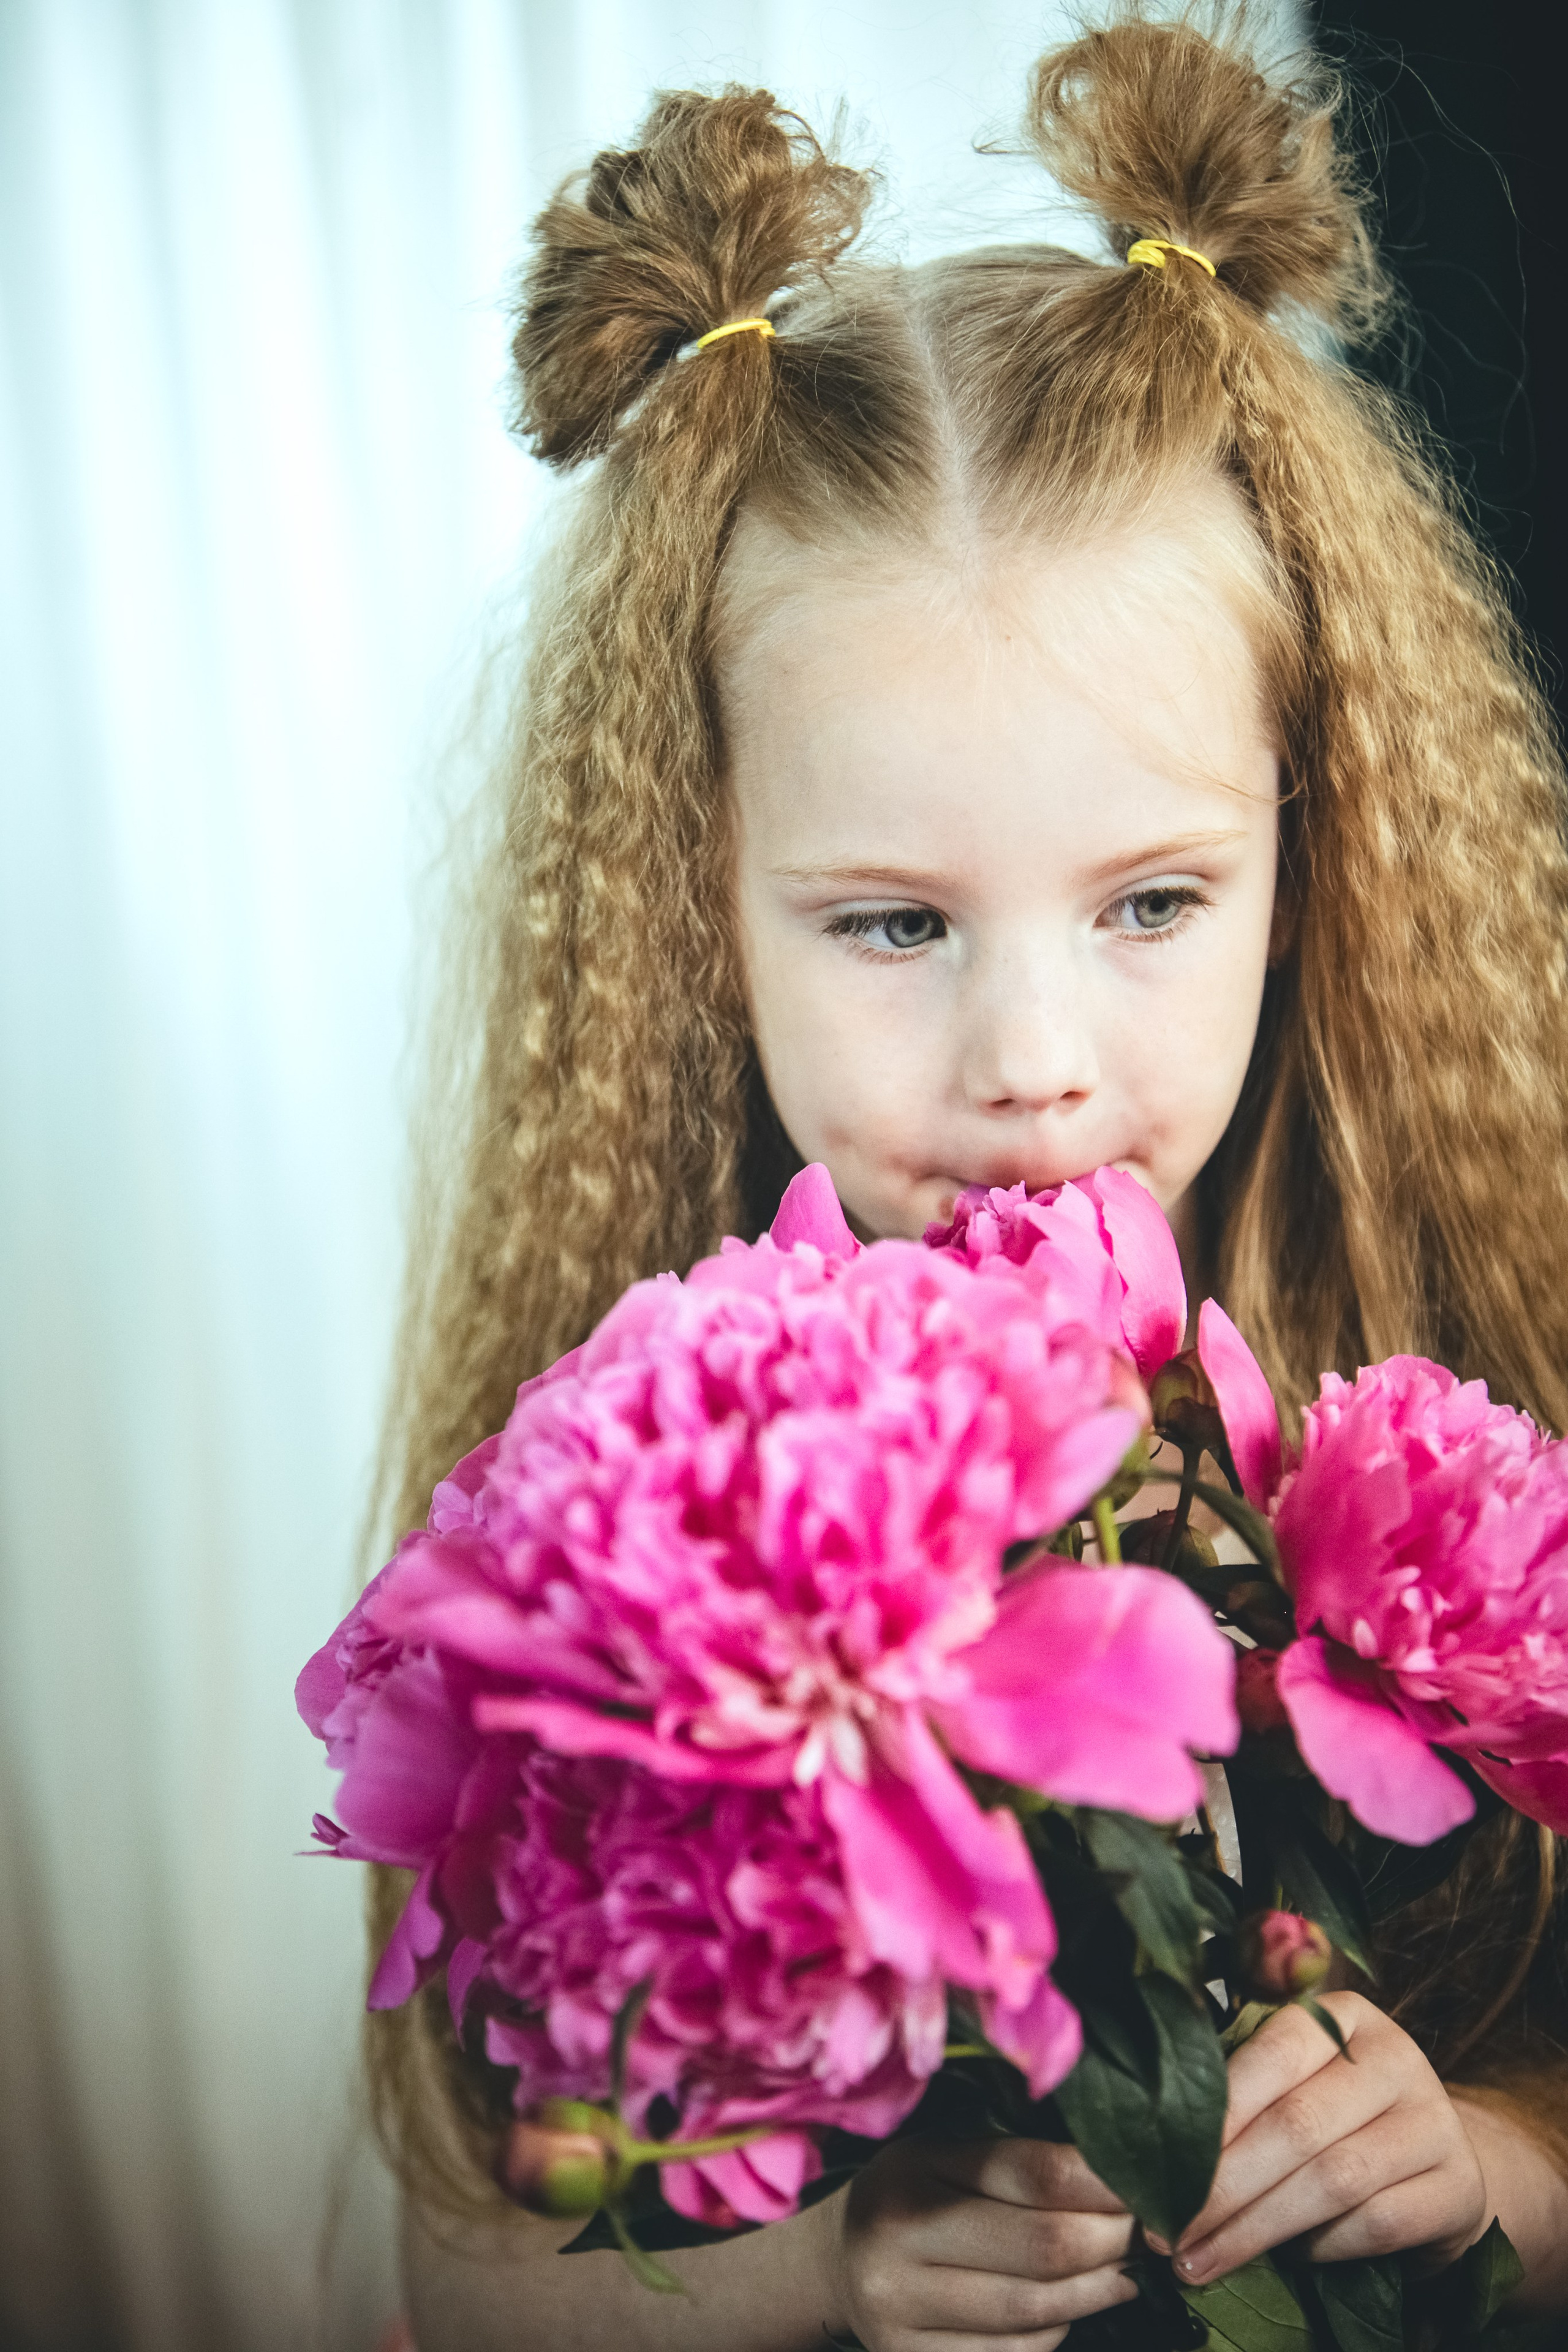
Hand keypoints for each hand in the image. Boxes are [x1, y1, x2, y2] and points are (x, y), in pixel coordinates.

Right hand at [823, 2134, 1135, 2349]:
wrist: (839, 2263)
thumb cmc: (914, 2195)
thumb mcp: (948, 2155)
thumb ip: (1018, 2162)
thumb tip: (1115, 2174)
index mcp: (915, 2168)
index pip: (1033, 2173)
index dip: (1104, 2182)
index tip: (1148, 2185)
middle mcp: (899, 2238)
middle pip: (1042, 2246)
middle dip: (1111, 2241)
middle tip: (1146, 2233)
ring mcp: (901, 2310)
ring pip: (1033, 2309)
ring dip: (1098, 2291)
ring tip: (1125, 2272)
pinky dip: (1056, 2332)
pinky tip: (1072, 2308)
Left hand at [1151, 1993, 1487, 2283]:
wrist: (1440, 2166)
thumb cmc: (1339, 2120)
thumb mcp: (1297, 2086)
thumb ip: (1242, 2095)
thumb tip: (1153, 2142)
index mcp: (1344, 2016)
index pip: (1272, 2053)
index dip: (1214, 2115)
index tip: (1158, 2168)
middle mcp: (1396, 2056)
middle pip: (1297, 2123)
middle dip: (1221, 2186)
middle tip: (1163, 2231)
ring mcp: (1434, 2121)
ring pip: (1332, 2179)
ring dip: (1255, 2228)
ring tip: (1198, 2260)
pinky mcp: (1457, 2188)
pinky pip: (1378, 2223)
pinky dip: (1322, 2246)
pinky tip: (1284, 2261)